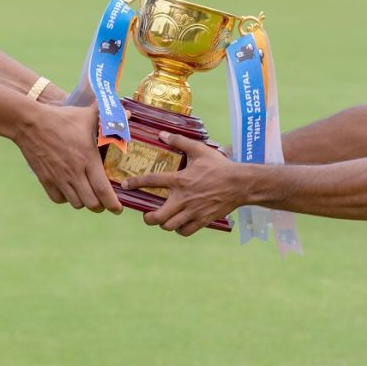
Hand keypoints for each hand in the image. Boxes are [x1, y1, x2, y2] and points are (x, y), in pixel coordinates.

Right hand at [15, 103, 121, 213]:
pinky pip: (58, 199)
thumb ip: (109, 116)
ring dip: (84, 202)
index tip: (118, 209)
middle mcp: (74, 172)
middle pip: (91, 203)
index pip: (103, 189)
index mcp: (87, 158)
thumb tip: (129, 113)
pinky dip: (66, 199)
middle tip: (105, 202)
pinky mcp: (45, 179)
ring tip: (88, 195)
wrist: (30, 122)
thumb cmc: (62, 118)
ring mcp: (58, 178)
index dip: (113, 203)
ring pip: (76, 203)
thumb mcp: (86, 115)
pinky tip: (70, 191)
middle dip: (101, 206)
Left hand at [123, 132, 242, 235]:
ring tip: (162, 220)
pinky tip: (179, 224)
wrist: (240, 184)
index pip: (152, 180)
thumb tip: (162, 134)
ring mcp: (193, 212)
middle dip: (148, 218)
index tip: (126, 185)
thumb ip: (179, 141)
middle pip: (158, 217)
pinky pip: (185, 231)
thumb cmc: (219, 166)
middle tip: (147, 215)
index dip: (136, 183)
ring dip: (163, 224)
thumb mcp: (199, 150)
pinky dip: (179, 229)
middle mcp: (183, 199)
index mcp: (180, 180)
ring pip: (170, 226)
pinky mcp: (203, 220)